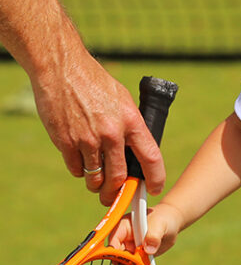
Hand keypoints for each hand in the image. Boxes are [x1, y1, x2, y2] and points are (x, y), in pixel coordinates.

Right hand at [30, 49, 165, 204]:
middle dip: (118, 193)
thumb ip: (130, 124)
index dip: (155, 178)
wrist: (61, 67)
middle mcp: (111, 133)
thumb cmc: (94, 81)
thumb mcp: (123, 99)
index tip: (154, 188)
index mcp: (131, 121)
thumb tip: (135, 148)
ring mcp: (87, 139)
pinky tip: (81, 165)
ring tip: (97, 184)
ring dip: (97, 185)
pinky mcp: (65, 141)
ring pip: (96, 178)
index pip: (151, 158)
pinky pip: (76, 169)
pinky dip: (80, 172)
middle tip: (115, 197)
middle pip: (119, 177)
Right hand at [109, 202, 182, 264]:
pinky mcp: (139, 257)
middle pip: (119, 255)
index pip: (114, 240)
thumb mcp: (159, 225)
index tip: (120, 263)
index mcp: (124, 227)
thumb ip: (153, 235)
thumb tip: (148, 250)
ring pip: (127, 264)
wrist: (171, 223)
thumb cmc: (163, 218)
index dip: (114, 252)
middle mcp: (124, 239)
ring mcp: (131, 249)